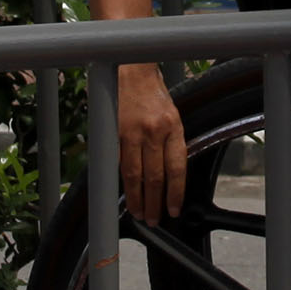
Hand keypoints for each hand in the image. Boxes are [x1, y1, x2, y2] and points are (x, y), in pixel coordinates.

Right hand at [115, 60, 186, 225]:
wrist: (131, 69)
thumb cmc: (153, 92)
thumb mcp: (173, 115)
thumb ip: (172, 142)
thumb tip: (170, 174)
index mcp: (173, 127)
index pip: (176, 169)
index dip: (174, 193)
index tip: (173, 210)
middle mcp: (153, 132)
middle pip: (154, 177)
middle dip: (154, 202)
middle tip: (153, 219)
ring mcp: (131, 133)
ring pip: (133, 175)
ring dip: (136, 197)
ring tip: (138, 213)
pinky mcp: (114, 133)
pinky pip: (117, 163)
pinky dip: (121, 180)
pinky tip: (123, 193)